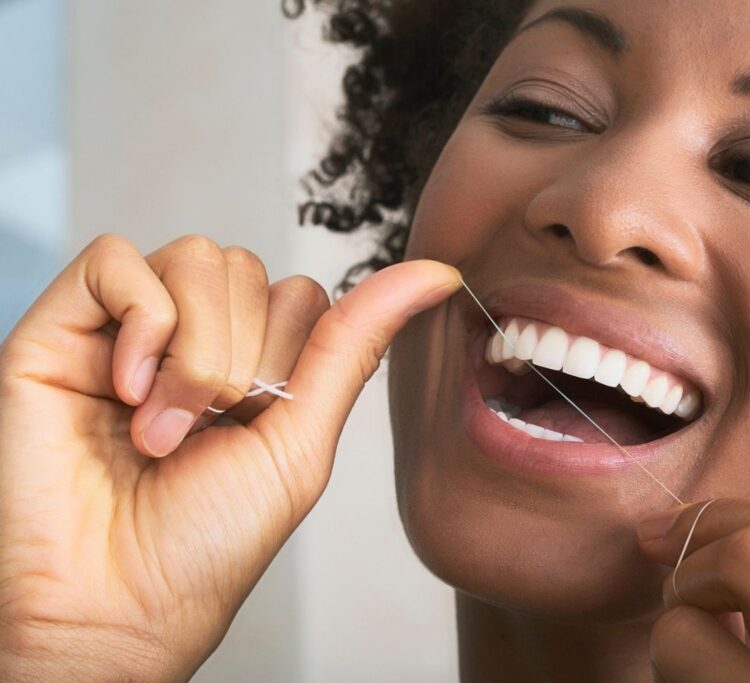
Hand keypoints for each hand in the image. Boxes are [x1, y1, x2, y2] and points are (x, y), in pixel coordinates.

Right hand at [0, 234, 459, 680]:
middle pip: (252, 269)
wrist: (115, 603)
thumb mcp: (302, 439)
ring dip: (197, 353)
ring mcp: (127, 328)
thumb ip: (354, 344)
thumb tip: (434, 274)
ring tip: (164, 428)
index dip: (292, 353)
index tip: (261, 422)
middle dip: (246, 359)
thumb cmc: (206, 543)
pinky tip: (127, 390)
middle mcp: (190, 337)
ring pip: (197, 258)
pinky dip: (140, 325)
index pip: (302, 294)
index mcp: (250, 363)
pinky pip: (117, 259)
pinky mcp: (62, 325)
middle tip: (209, 430)